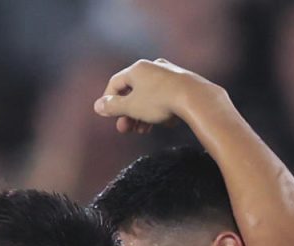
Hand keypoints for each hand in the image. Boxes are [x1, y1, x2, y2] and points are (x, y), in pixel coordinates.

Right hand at [94, 58, 215, 134]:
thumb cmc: (159, 101)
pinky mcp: (182, 82)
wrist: (196, 98)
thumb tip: (98, 105)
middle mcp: (152, 67)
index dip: (108, 101)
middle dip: (127, 113)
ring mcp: (169, 73)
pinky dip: (158, 110)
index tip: (108, 115)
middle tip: (125, 129)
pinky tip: (162, 122)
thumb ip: (112, 106)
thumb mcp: (130, 107)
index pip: (114, 83)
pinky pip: (163, 97)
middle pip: (132, 91)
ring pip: (148, 96)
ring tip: (142, 130)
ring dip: (141, 114)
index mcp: (137, 69)